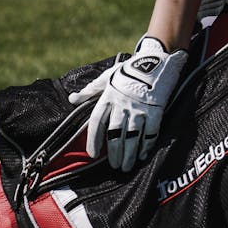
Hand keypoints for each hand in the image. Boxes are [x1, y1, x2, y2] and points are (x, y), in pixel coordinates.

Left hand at [68, 36, 187, 171]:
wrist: (156, 60)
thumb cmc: (129, 70)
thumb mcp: (108, 77)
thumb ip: (90, 90)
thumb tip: (72, 99)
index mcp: (109, 97)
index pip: (97, 122)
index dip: (94, 139)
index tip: (93, 154)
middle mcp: (123, 104)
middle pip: (115, 134)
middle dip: (114, 152)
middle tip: (115, 166)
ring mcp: (140, 108)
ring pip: (132, 136)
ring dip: (129, 153)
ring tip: (127, 166)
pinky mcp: (155, 110)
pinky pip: (150, 131)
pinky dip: (146, 144)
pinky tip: (143, 154)